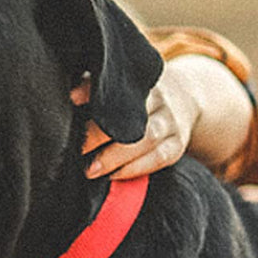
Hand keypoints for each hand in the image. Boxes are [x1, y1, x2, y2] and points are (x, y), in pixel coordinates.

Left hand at [83, 60, 200, 179]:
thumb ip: (94, 86)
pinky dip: (134, 168)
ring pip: (147, 139)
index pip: (116, 86)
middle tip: (78, 149)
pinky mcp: (176, 145)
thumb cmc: (138, 95)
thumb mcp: (120, 84)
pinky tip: (113, 175)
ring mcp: (170, 123)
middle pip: (132, 116)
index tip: (72, 100)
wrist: (186, 96)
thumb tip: (71, 96)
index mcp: (140, 82)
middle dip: (102, 134)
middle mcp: (159, 99)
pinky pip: (158, 159)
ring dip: (116, 158)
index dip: (94, 91)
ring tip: (91, 170)